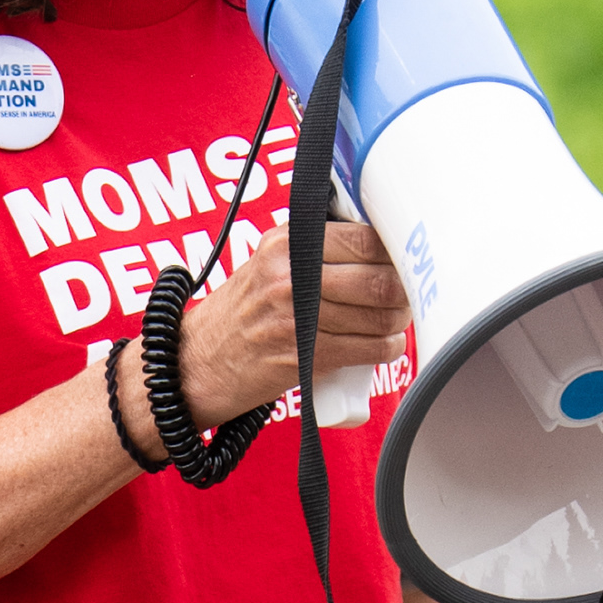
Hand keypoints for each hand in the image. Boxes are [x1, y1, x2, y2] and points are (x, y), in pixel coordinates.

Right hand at [176, 208, 412, 430]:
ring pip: (379, 317)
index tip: (403, 262)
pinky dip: (385, 348)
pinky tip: (382, 344)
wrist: (197, 362)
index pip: (365, 240)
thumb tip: (377, 242)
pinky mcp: (304, 357)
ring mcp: (297, 318)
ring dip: (397, 322)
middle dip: (402, 291)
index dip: (395, 253)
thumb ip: (315, 246)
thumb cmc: (242, 313)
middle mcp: (291, 276)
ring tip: (393, 320)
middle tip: (404, 295)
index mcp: (286, 243)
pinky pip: (368, 349)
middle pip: (378, 280)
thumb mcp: (269, 261)